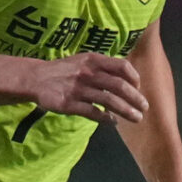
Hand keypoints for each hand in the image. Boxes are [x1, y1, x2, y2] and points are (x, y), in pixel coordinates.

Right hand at [28, 53, 147, 124]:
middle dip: (135, 98)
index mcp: (93, 60)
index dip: (134, 77)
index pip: (121, 66)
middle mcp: (88, 73)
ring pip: (109, 101)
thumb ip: (103, 67)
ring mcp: (78, 89)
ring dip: (126, 111)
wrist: (36, 78)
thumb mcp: (83, 60)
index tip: (138, 88)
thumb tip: (127, 78)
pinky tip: (113, 122)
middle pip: (119, 86)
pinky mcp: (69, 104)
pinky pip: (93, 112)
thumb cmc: (64, 70)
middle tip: (144, 108)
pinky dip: (106, 118)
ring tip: (136, 118)